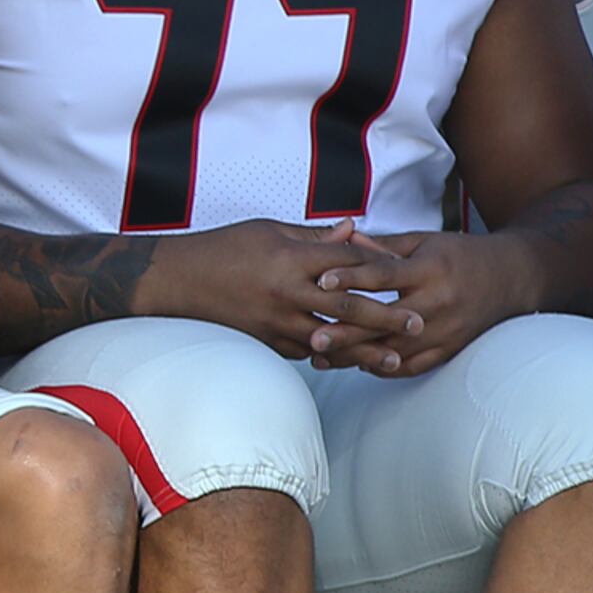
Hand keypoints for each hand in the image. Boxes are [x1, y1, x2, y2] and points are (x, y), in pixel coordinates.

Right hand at [138, 217, 404, 361]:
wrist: (175, 280)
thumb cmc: (223, 247)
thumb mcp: (270, 230)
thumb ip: (314, 236)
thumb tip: (355, 232)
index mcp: (290, 258)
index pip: (347, 263)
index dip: (380, 268)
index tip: (410, 277)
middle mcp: (286, 292)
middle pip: (348, 306)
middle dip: (385, 317)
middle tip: (417, 324)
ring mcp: (274, 320)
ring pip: (329, 339)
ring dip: (364, 351)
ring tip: (394, 360)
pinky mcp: (263, 340)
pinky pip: (302, 351)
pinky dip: (327, 356)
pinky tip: (348, 362)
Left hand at [306, 230, 537, 378]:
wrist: (513, 276)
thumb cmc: (461, 255)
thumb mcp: (425, 242)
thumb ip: (382, 246)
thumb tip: (342, 238)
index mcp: (430, 270)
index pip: (384, 275)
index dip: (351, 278)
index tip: (321, 282)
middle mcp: (438, 303)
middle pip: (385, 322)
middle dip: (347, 332)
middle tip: (312, 338)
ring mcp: (446, 330)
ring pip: (395, 351)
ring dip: (357, 357)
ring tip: (321, 358)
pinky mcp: (451, 349)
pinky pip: (413, 366)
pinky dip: (384, 368)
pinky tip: (357, 365)